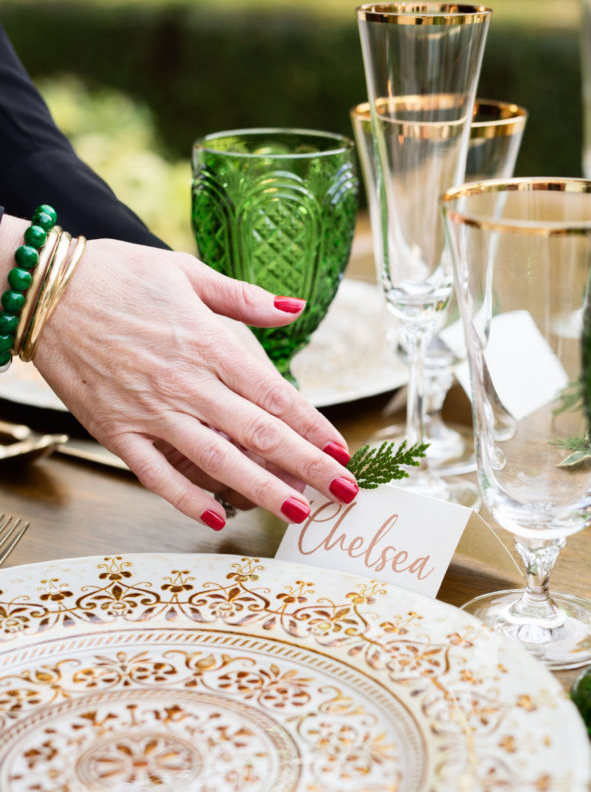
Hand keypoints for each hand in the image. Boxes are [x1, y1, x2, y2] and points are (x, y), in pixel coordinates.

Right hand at [33, 238, 358, 528]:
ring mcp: (151, 412)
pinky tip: (216, 519)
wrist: (43, 288)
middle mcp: (187, 384)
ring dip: (263, 490)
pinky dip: (186, 500)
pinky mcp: (116, 432)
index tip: (342, 450)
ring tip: (300, 512)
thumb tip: (294, 307)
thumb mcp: (185, 272)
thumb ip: (244, 297)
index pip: (275, 395)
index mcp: (209, 344)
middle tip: (345, 492)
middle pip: (259, 435)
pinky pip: (156, 475)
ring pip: (217, 461)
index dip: (313, 426)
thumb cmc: (116, 274)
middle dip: (308, 466)